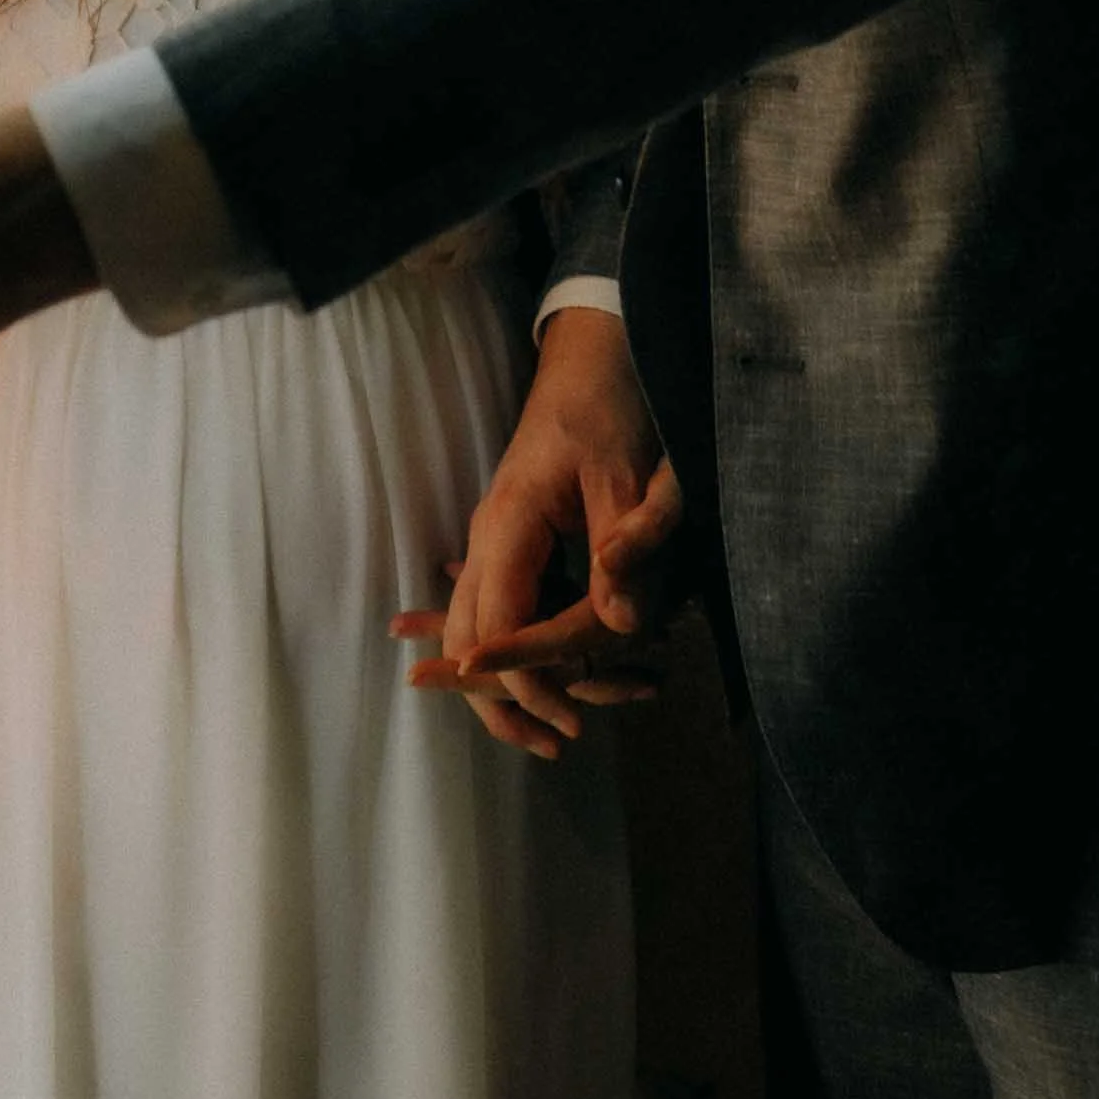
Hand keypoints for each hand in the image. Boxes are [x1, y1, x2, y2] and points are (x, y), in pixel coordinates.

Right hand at [393, 305, 686, 758]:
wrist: (595, 355)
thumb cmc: (612, 405)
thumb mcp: (631, 475)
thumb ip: (628, 550)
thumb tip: (623, 626)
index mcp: (509, 523)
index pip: (497, 622)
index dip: (528, 678)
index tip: (566, 719)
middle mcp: (492, 538)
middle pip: (467, 635)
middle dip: (503, 698)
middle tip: (556, 743)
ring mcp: (499, 541)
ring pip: (478, 625)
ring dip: (510, 678)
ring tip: (558, 723)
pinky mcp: (518, 543)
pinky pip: (506, 606)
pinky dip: (523, 645)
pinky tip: (557, 675)